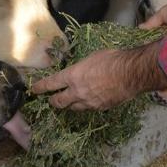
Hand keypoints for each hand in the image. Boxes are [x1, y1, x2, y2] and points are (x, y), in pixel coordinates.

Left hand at [30, 41, 166, 111]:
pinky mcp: (99, 108)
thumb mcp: (92, 58)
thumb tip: (79, 70)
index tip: (34, 90)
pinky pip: (88, 109)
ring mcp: (88, 102)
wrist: (131, 74)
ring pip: (72, 108)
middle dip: (52, 101)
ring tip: (69, 102)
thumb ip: (82, 67)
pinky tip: (89, 101)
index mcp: (73, 75)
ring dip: (69, 105)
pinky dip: (85, 106)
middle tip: (51, 99)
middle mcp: (77, 91)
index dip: (40, 88)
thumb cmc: (113, 59)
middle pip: (58, 102)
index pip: (51, 84)